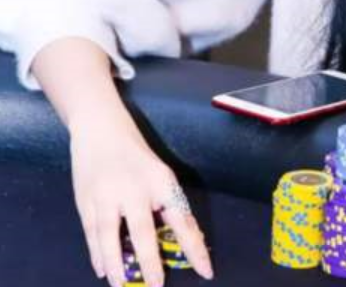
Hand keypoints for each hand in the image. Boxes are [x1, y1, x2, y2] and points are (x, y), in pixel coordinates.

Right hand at [70, 119, 213, 286]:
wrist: (100, 127)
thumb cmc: (136, 155)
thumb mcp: (158, 174)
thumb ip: (167, 204)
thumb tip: (184, 239)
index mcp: (161, 181)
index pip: (182, 219)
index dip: (195, 248)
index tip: (206, 271)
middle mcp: (134, 188)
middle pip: (143, 232)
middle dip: (150, 264)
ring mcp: (107, 195)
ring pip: (110, 238)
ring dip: (116, 266)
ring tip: (122, 286)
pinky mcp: (86, 200)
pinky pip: (92, 233)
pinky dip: (97, 254)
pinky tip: (102, 270)